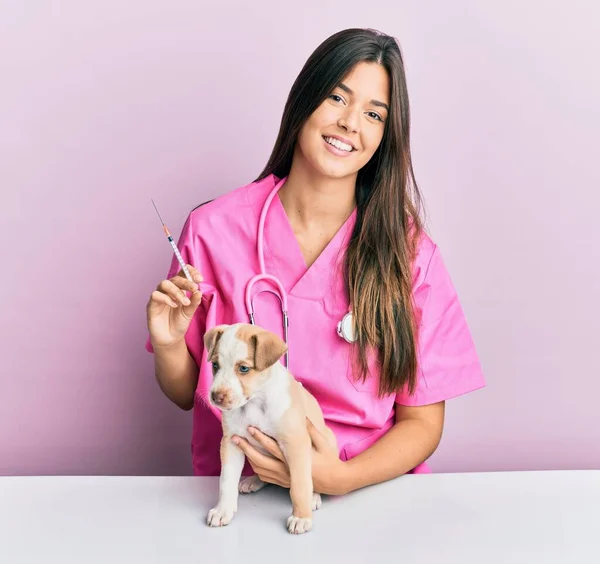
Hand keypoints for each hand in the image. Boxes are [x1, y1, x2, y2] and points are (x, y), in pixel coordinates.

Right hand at [146, 264, 203, 347]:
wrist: (170, 339)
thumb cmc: (179, 323)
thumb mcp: (190, 312)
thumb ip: (194, 302)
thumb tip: (199, 291)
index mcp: (180, 289)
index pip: (183, 274)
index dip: (190, 272)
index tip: (199, 278)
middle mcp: (169, 290)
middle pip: (175, 278)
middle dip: (186, 282)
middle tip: (194, 288)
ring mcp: (160, 296)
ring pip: (164, 284)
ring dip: (176, 291)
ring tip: (184, 302)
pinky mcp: (152, 304)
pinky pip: (156, 295)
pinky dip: (166, 298)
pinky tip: (174, 305)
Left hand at [233, 418, 348, 495]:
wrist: (334, 481)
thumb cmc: (328, 459)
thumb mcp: (323, 442)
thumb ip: (312, 429)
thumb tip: (301, 415)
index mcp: (295, 459)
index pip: (273, 448)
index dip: (260, 438)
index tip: (249, 428)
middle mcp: (287, 470)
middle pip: (260, 460)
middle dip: (246, 448)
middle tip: (234, 437)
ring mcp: (283, 478)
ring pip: (259, 470)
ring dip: (248, 457)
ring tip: (239, 444)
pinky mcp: (282, 482)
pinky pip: (263, 477)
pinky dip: (254, 467)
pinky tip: (249, 457)